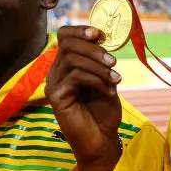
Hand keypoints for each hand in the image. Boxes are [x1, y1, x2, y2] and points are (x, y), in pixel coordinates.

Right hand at [45, 26, 123, 170]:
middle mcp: (55, 73)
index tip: (100, 34)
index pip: (63, 36)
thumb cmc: (102, 111)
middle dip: (94, 49)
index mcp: (65, 65)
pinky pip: (75, 76)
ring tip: (117, 78)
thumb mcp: (104, 79)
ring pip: (72, 59)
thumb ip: (99, 60)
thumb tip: (103, 38)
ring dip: (98, 66)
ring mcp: (54, 85)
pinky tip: (110, 91)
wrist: (101, 140)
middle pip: (67, 44)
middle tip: (113, 61)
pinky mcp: (56, 97)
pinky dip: (97, 80)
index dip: (80, 30)